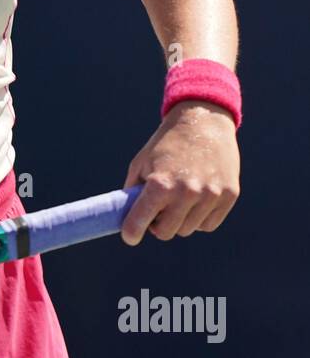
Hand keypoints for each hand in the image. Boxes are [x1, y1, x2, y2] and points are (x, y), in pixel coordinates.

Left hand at [121, 100, 239, 244]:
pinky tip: (197, 199)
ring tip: (178, 199)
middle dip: (158, 225)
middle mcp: (186, 192)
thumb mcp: (141, 163)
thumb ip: (132, 193)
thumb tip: (127, 220)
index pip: (139, 223)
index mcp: (160, 184)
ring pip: (188, 229)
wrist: (204, 121)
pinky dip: (200, 217)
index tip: (130, 236)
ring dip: (180, 220)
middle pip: (166, 233)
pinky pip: (208, 224)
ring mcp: (210, 195)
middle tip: (157, 211)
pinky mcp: (229, 196)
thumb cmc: (167, 143)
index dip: (131, 233)